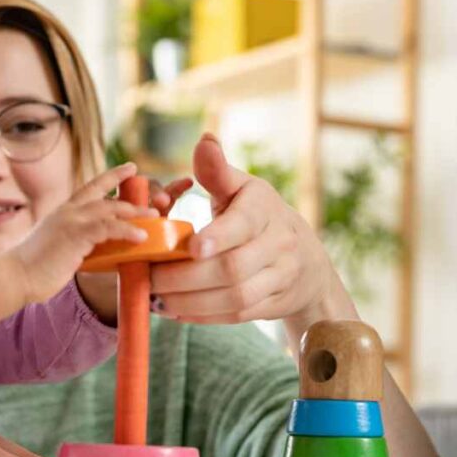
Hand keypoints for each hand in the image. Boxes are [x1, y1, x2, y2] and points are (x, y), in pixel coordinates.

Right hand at [10, 162, 157, 304]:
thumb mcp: (57, 248)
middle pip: (103, 192)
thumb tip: (94, 252)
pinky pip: (108, 228)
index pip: (90, 188)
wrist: (14, 275)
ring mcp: (70, 221)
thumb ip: (76, 243)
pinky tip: (141, 237)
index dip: (111, 177)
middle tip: (151, 194)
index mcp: (62, 213)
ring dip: (134, 212)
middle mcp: (67, 211)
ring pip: (110, 208)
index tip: (129, 168)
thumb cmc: (32, 269)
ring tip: (153, 216)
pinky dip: (127, 230)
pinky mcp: (75, 234)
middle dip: (128, 190)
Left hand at [150, 133, 338, 324]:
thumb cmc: (258, 216)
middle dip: (186, 278)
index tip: (191, 247)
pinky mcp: (273, 304)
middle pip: (233, 269)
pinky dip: (202, 316)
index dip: (218, 236)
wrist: (305, 259)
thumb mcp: (242, 188)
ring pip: (234, 298)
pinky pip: (236, 315)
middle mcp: (279, 243)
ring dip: (190, 302)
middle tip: (151, 279)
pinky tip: (174, 310)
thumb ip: (218, 171)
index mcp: (265, 209)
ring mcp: (280, 277)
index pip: (244, 224)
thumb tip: (204, 141)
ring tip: (155, 299)